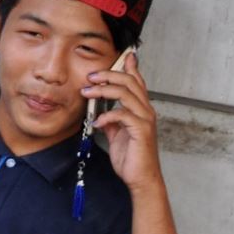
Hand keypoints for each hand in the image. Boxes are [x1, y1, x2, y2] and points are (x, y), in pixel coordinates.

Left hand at [82, 51, 164, 194]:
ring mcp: (145, 119)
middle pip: (130, 82)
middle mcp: (146, 110)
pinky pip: (123, 115)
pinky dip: (108, 115)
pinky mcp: (141, 130)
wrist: (140, 177)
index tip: (121, 56)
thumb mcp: (117, 135)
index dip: (130, 67)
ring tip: (87, 92)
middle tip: (90, 76)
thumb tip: (102, 112)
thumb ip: (112, 121)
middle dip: (109, 75)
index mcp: (141, 109)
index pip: (136, 82)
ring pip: (126, 94)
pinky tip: (97, 122)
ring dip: (104, 90)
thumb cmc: (131, 156)